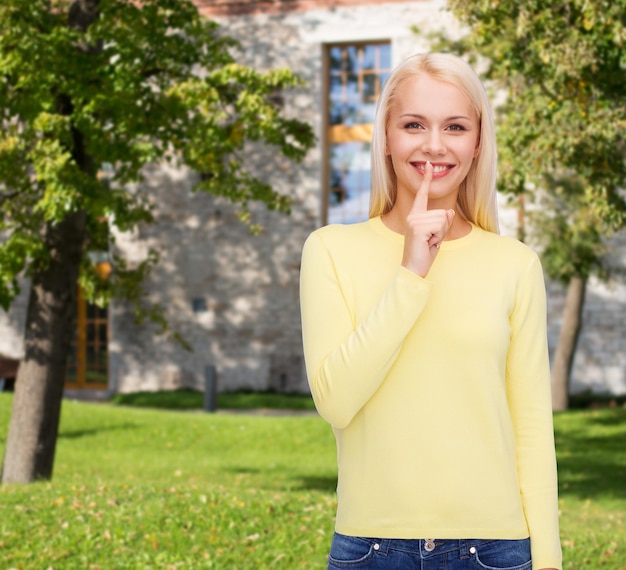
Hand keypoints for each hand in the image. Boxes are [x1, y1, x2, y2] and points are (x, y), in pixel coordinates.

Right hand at [401, 161, 454, 276]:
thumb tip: (449, 212)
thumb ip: (443, 221)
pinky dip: (438, 237)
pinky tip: (428, 244)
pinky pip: (440, 225)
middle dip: (443, 229)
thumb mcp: (437, 234)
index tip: (429, 165)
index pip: (422, 194)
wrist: (413, 268)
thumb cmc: (424, 252)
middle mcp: (413, 215)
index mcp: (415, 215)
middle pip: (443, 213)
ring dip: (441, 234)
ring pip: (443, 219)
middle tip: (430, 241)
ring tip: (429, 242)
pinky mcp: (417, 227)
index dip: (426, 179)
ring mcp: (414, 220)